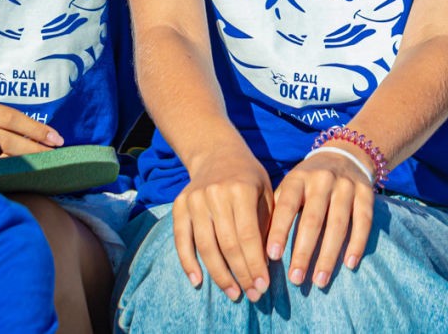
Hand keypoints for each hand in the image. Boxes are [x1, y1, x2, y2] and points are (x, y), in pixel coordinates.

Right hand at [171, 147, 274, 301]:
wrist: (217, 153)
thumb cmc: (249, 178)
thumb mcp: (266, 193)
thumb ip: (267, 224)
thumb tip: (267, 264)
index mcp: (240, 189)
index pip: (248, 236)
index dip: (255, 264)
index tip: (264, 286)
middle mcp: (215, 194)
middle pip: (227, 244)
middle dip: (242, 274)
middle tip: (253, 295)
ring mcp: (194, 200)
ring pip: (205, 246)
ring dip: (220, 275)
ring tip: (233, 294)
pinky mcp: (179, 206)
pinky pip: (181, 240)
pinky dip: (188, 263)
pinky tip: (198, 282)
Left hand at [266, 149, 374, 288]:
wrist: (345, 154)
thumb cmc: (308, 182)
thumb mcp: (290, 186)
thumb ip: (277, 211)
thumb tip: (260, 246)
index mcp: (298, 178)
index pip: (287, 206)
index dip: (279, 231)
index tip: (271, 256)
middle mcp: (323, 179)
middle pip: (313, 219)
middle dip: (304, 252)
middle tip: (296, 279)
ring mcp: (346, 185)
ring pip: (338, 224)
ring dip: (329, 255)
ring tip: (320, 280)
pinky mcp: (366, 193)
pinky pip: (364, 221)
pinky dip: (357, 244)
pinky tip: (349, 264)